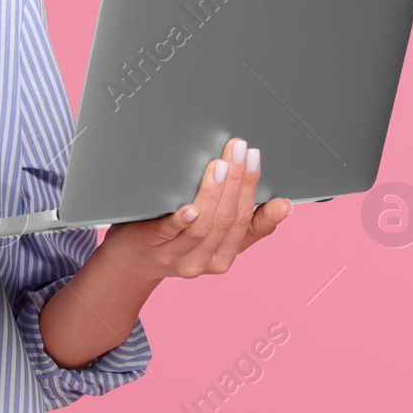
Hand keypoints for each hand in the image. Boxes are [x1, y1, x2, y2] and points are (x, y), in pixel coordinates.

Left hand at [97, 136, 292, 282]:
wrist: (131, 262)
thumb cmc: (174, 239)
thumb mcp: (214, 236)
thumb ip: (243, 223)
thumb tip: (281, 203)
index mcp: (225, 255)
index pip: (248, 223)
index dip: (256, 192)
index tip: (259, 164)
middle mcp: (205, 261)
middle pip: (227, 220)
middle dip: (237, 181)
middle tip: (239, 150)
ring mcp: (177, 257)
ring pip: (203, 226)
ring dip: (214, 194)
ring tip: (220, 165)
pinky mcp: (151, 247)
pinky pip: (169, 234)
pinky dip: (182, 220)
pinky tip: (189, 207)